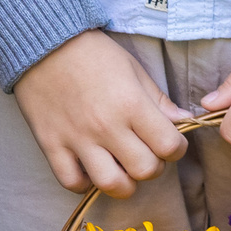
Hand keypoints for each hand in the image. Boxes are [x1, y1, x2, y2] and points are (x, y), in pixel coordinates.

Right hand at [12, 30, 192, 196]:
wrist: (45, 46)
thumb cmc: (96, 56)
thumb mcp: (135, 71)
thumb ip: (160, 100)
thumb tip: (185, 120)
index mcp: (132, 105)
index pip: (168, 145)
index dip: (176, 148)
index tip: (171, 142)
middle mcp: (106, 126)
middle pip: (144, 170)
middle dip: (154, 167)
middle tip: (149, 155)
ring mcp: (77, 139)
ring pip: (110, 183)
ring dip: (124, 183)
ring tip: (124, 170)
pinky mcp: (51, 146)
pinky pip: (71, 182)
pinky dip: (84, 183)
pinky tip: (92, 170)